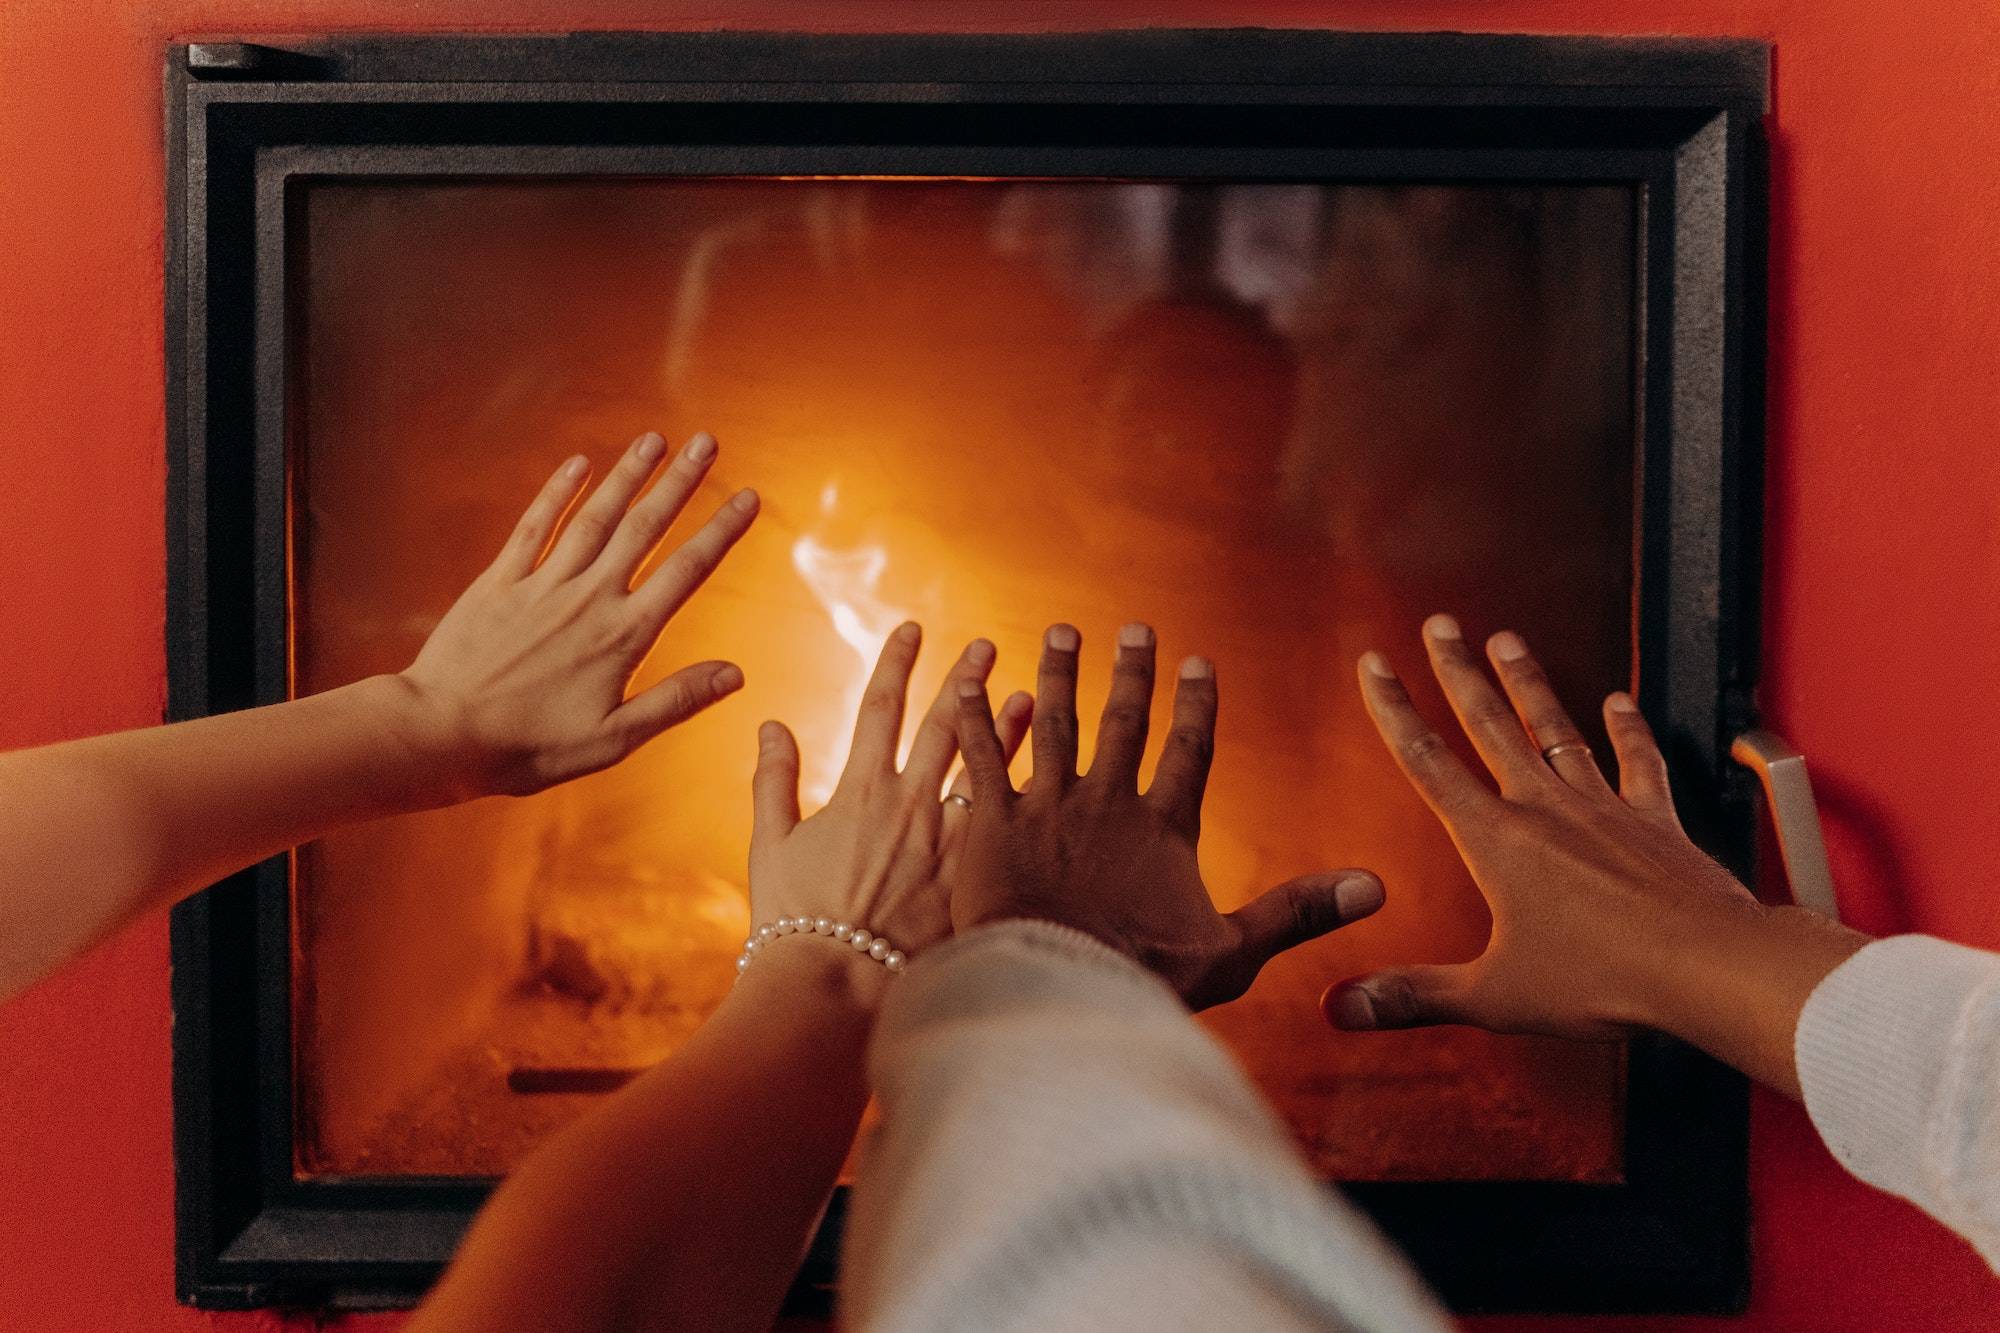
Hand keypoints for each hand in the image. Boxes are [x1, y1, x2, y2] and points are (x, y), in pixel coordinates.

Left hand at [395, 431, 758, 799]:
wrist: (441, 734)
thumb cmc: (530, 747)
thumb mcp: (613, 740)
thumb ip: (675, 701)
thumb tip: (736, 674)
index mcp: (623, 636)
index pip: (686, 571)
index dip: (722, 531)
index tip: (749, 496)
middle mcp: (588, 598)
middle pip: (645, 528)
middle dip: (681, 482)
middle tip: (708, 441)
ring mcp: (542, 584)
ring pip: (595, 517)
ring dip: (627, 475)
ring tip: (655, 439)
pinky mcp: (499, 582)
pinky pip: (534, 526)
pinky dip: (558, 492)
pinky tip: (578, 463)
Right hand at [749, 622, 1031, 995]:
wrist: (834, 991)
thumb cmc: (795, 926)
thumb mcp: (771, 846)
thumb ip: (773, 780)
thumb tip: (770, 725)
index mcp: (859, 790)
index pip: (880, 705)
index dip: (898, 661)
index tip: (914, 629)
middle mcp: (911, 804)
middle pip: (946, 725)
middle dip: (966, 679)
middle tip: (988, 646)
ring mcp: (949, 841)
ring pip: (989, 769)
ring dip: (1009, 729)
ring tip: (1030, 696)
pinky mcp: (976, 879)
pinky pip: (1008, 826)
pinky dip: (1026, 796)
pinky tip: (1048, 780)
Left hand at [952, 622, 1383, 1009]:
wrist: (1057, 990)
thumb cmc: (1144, 979)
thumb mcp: (1234, 952)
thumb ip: (1299, 911)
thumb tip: (1377, 888)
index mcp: (1164, 828)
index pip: (1188, 751)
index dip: (1195, 706)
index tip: (1198, 663)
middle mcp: (1107, 802)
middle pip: (1123, 723)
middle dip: (1131, 672)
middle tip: (1133, 629)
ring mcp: (1048, 807)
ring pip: (1055, 723)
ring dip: (1059, 675)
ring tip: (1060, 633)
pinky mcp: (992, 822)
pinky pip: (983, 756)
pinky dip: (975, 716)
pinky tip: (966, 679)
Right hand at [1327, 616, 1865, 1092]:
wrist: (1705, 966)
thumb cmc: (1602, 982)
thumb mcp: (1492, 996)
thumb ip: (1413, 996)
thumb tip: (1339, 1007)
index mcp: (1496, 842)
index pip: (1427, 761)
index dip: (1394, 710)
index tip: (1374, 663)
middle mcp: (1544, 808)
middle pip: (1489, 724)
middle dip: (1457, 671)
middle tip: (1440, 624)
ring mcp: (1603, 807)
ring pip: (1554, 729)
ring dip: (1528, 683)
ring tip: (1507, 641)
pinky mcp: (1654, 820)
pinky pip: (1636, 762)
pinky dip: (1628, 729)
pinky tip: (1619, 701)